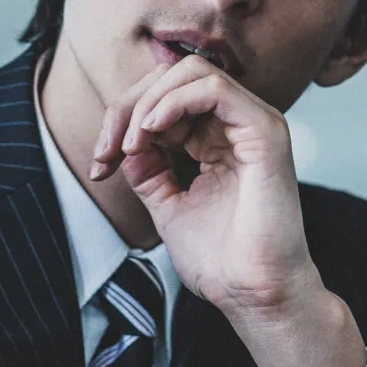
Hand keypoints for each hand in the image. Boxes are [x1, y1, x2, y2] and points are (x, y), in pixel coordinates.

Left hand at [91, 56, 318, 321]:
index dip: (123, 121)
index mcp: (221, 141)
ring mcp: (255, 125)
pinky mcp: (265, 131)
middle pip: (174, 77)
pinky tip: (151, 130)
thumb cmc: (223, 263)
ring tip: (131, 143)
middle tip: (107, 150)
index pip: (166, 100)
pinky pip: (213, 89)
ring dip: (147, 103)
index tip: (100, 163)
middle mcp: (239, 127)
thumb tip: (125, 143)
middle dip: (127, 107)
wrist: (254, 294)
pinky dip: (173, 102)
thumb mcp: (168, 206)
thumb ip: (149, 171)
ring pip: (191, 73)